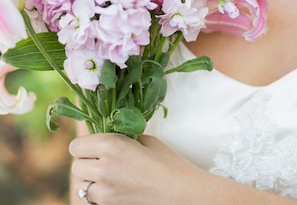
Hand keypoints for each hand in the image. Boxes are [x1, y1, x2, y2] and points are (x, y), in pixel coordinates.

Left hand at [69, 132, 204, 204]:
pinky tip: (112, 189)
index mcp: (111, 145)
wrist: (180, 193)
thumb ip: (122, 138)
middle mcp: (103, 168)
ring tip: (108, 176)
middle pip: (76, 165)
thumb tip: (108, 138)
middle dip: (87, 162)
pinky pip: (91, 199)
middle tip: (102, 160)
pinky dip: (97, 194)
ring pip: (81, 185)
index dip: (85, 145)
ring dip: (90, 179)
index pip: (77, 145)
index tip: (95, 145)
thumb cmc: (167, 163)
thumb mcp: (145, 140)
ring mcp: (104, 192)